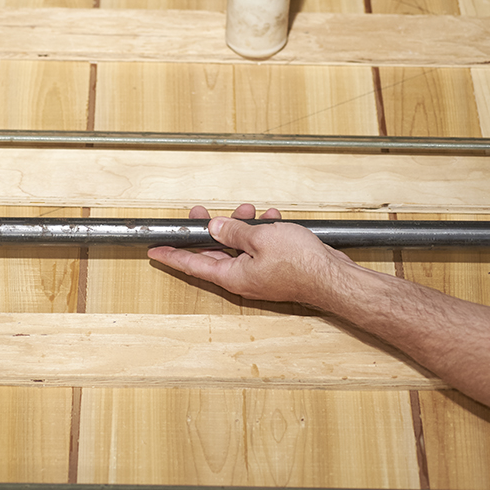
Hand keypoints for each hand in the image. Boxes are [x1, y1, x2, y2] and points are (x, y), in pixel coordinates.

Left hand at [148, 203, 344, 304]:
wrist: (334, 278)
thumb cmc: (301, 264)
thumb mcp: (260, 238)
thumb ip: (233, 232)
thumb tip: (214, 227)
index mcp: (233, 276)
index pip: (193, 265)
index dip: (172, 255)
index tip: (154, 251)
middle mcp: (243, 278)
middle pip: (214, 253)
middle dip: (208, 229)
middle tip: (199, 212)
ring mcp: (260, 275)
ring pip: (239, 247)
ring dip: (241, 226)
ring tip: (248, 210)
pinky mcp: (276, 269)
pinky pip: (259, 248)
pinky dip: (262, 232)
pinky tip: (271, 220)